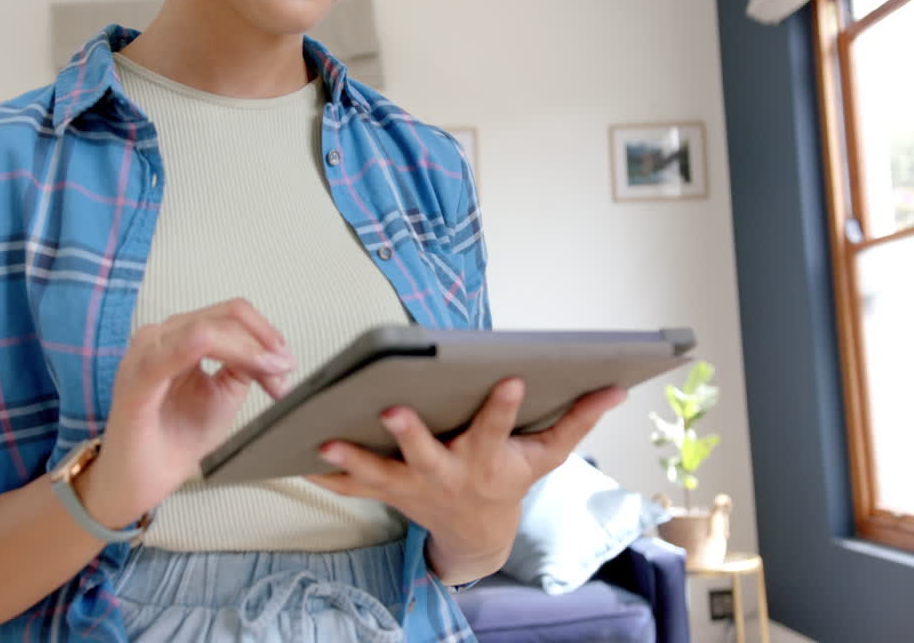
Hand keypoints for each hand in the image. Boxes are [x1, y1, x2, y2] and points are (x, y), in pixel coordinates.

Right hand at [79, 299, 293, 527]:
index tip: (286, 362)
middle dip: (262, 342)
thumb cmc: (175, 438)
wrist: (144, 480)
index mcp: (180, 337)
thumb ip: (244, 367)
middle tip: (284, 370)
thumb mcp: (224, 395)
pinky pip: (169, 352)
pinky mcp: (137, 380)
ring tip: (271, 376)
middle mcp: (161, 338)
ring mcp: (145, 355)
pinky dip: (200, 346)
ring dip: (246, 349)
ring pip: (206, 329)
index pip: (230, 316)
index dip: (265, 333)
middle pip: (223, 316)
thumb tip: (273, 352)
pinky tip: (228, 353)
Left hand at [307, 379, 625, 582]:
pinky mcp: (388, 492)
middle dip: (411, 433)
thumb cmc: (509, 483)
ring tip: (325, 441)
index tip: (508, 378)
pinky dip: (326, 476)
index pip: (499, 427)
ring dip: (352, 459)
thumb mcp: (547, 457)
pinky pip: (351, 488)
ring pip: (379, 474)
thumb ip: (577, 421)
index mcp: (488, 459)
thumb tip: (616, 388)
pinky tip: (298, 458)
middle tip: (392, 409)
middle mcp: (449, 472)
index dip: (504, 405)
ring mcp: (413, 486)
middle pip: (428, 453)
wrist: (477, 535)